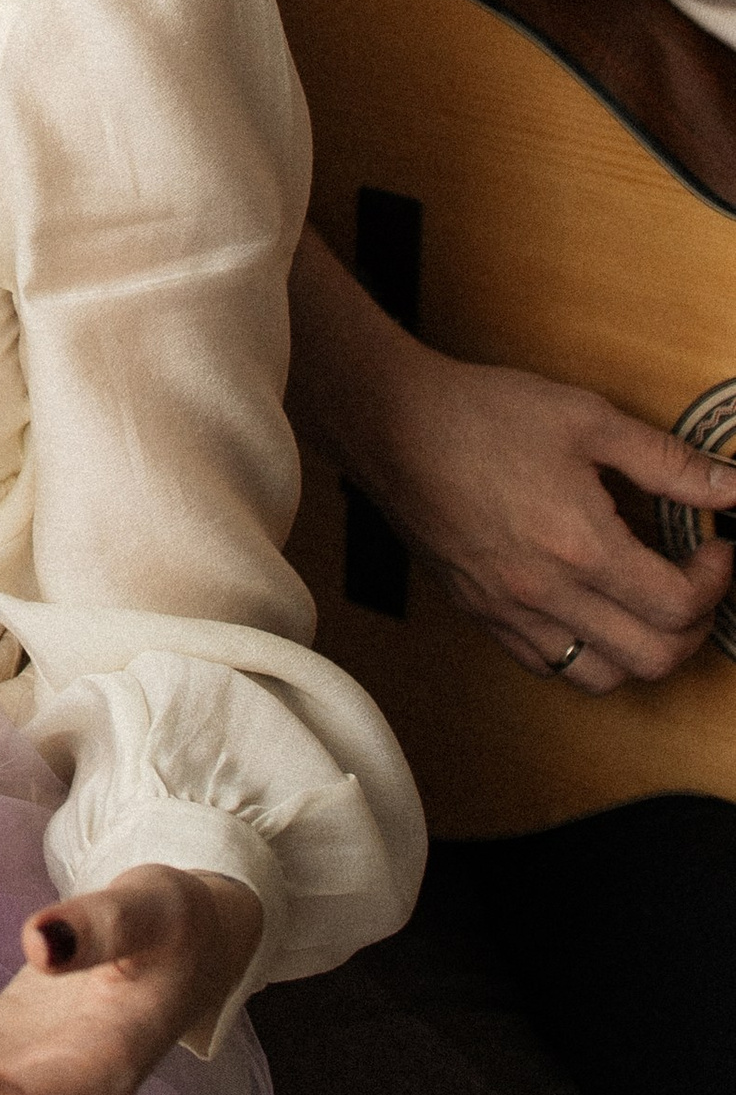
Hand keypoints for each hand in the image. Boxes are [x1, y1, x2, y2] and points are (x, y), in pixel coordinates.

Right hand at [289, 229, 734, 689]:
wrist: (392, 424)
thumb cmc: (480, 415)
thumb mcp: (587, 419)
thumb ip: (668, 461)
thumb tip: (731, 487)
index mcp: (578, 545)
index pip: (678, 605)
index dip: (717, 581)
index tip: (718, 549)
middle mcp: (545, 592)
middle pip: (653, 658)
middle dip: (696, 626)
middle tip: (698, 584)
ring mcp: (509, 611)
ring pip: (602, 679)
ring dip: (644, 652)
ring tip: (651, 606)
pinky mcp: (482, 614)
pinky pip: (549, 666)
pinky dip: (587, 653)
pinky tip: (593, 610)